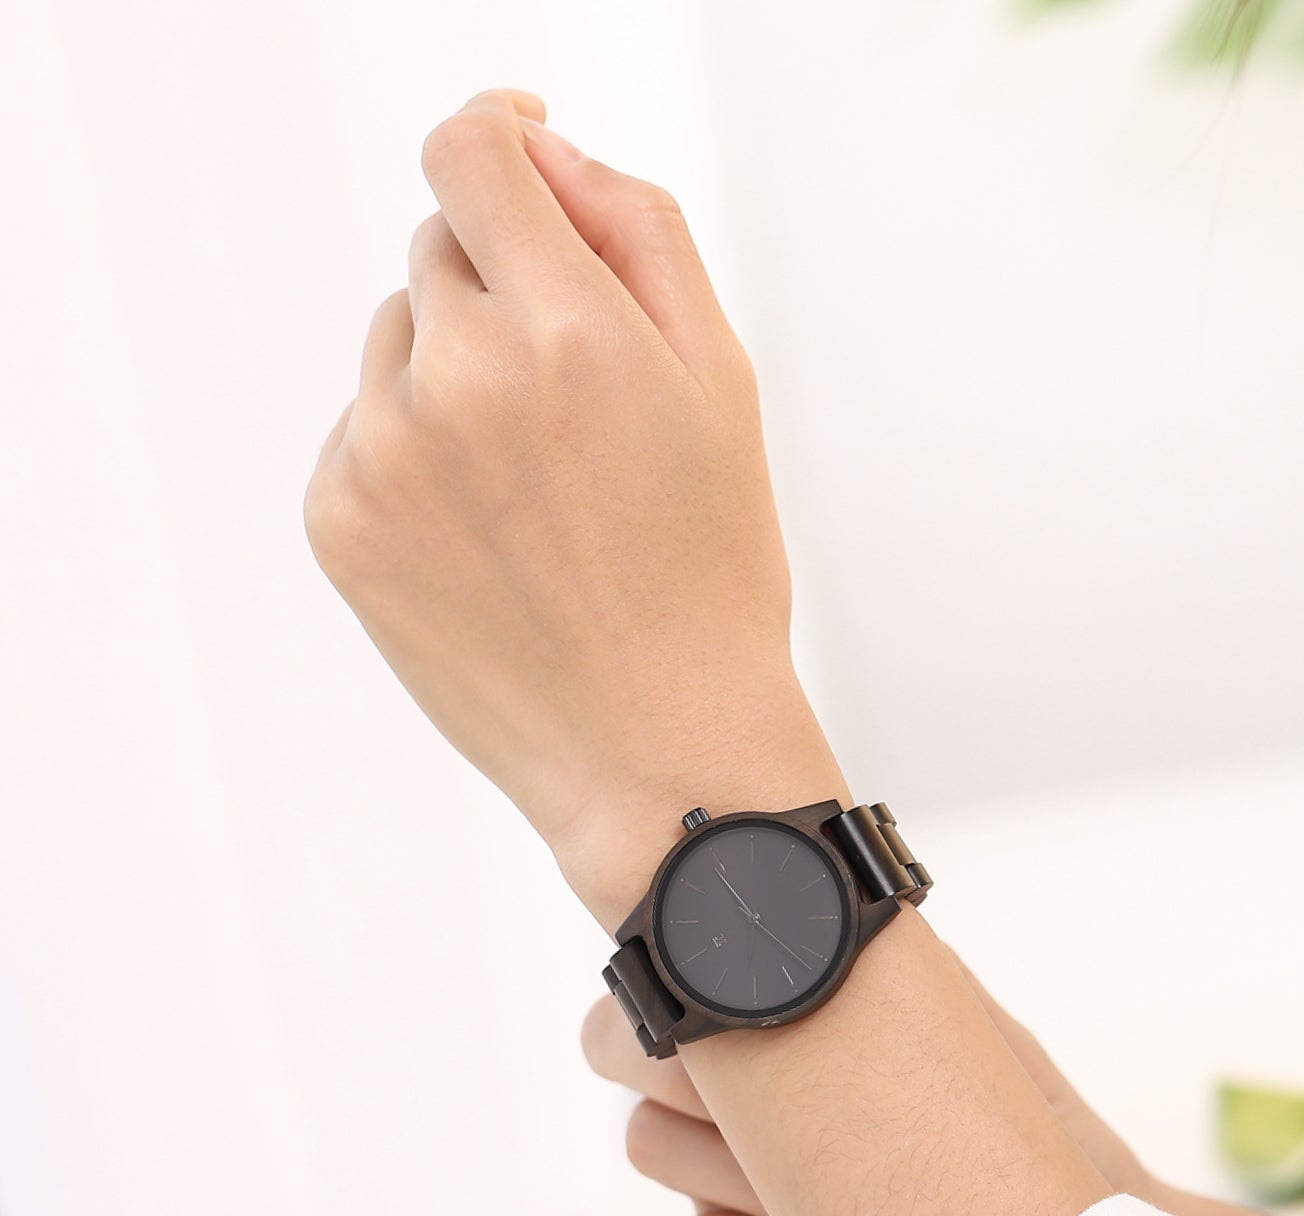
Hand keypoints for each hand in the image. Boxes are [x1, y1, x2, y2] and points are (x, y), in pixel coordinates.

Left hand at [303, 89, 846, 929]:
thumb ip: (641, 233)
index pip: (471, 154)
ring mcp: (381, 457)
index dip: (499, 136)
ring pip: (396, 342)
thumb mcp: (723, 383)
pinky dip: (416, 452)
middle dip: (505, 292)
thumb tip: (548, 154)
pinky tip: (490, 535)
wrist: (657, 750)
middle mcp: (453, 381)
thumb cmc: (710, 570)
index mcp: (563, 331)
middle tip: (580, 402)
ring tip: (538, 489)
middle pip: (439, 251)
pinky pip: (364, 429)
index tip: (524, 154)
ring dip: (456, 373)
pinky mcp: (338, 523)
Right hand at [581, 943, 1156, 1215]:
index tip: (732, 1011)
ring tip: (826, 1181)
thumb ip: (872, 966)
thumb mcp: (960, 1020)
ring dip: (735, 1163)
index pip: (666, 982)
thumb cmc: (1025, 1136)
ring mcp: (738, 1194)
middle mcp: (744, 1105)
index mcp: (780, 1031)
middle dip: (697, 1073)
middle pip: (625, 1058)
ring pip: (653, 1148)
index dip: (675, 990)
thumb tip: (801, 895)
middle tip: (771, 1103)